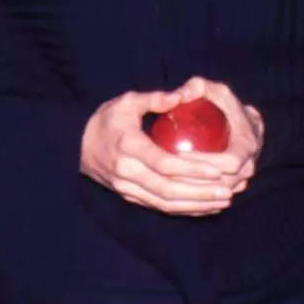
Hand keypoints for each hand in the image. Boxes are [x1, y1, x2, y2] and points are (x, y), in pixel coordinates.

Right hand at [80, 79, 263, 216]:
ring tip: (223, 201)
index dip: (192, 169)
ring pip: (165, 203)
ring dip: (196, 205)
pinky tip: (206, 207)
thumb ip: (156, 99)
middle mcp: (127, 172)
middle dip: (200, 193)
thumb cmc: (106, 120)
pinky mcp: (130, 197)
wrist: (75, 146)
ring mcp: (127, 188)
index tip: (217, 170)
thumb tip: (185, 94)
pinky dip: (185, 209)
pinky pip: (160, 207)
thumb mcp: (126, 102)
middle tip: (228, 190)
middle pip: (168, 189)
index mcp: (128, 147)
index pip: (164, 164)